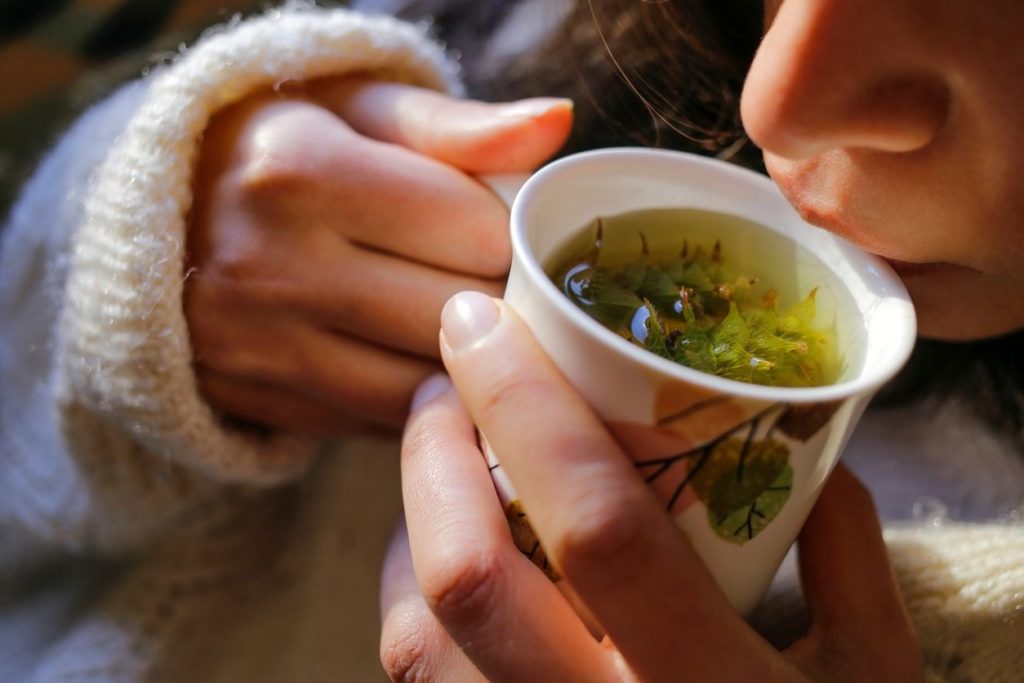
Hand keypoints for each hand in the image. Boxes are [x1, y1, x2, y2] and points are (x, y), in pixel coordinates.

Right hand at [184, 79, 571, 434]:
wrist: (159, 221)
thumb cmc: (284, 150)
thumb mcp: (360, 112)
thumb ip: (459, 125)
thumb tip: (557, 122)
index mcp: (300, 170)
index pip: (475, 230)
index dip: (511, 235)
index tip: (503, 231)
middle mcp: (269, 266)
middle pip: (457, 317)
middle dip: (501, 303)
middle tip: (502, 283)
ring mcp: (257, 346)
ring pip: (427, 386)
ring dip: (469, 365)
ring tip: (470, 326)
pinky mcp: (258, 402)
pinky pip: (383, 424)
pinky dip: (421, 400)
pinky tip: (421, 362)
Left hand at [379, 291, 922, 681]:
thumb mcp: (879, 675)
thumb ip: (844, 551)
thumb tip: (801, 439)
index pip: (598, 523)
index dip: (527, 406)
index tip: (482, 322)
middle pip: (467, 576)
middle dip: (433, 453)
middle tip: (445, 380)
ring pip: (414, 643)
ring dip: (406, 525)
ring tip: (433, 457)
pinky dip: (408, 605)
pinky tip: (433, 561)